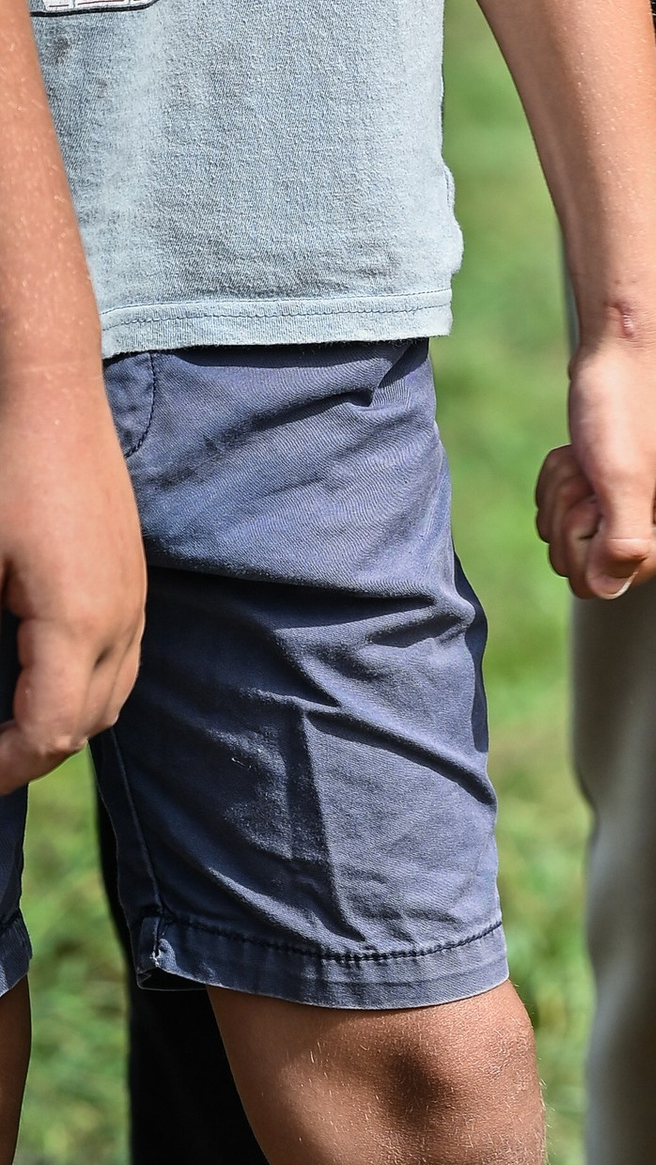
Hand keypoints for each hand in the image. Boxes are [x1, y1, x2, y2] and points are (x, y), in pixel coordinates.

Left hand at [0, 352, 143, 793]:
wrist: (51, 395)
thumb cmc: (4, 475)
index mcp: (79, 621)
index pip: (52, 734)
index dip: (4, 769)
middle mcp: (121, 615)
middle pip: (90, 724)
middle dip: (34, 754)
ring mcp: (135, 592)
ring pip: (115, 693)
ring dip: (65, 722)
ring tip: (10, 724)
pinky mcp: (133, 573)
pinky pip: (122, 656)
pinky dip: (86, 686)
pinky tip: (43, 674)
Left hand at [537, 319, 655, 600]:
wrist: (629, 337)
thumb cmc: (629, 400)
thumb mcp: (622, 477)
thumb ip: (620, 545)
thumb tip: (605, 591)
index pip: (600, 584)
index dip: (582, 537)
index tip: (598, 488)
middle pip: (579, 562)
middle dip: (569, 510)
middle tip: (592, 463)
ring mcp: (639, 507)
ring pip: (567, 533)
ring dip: (564, 489)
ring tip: (589, 449)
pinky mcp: (616, 484)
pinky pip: (566, 506)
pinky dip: (563, 475)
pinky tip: (582, 446)